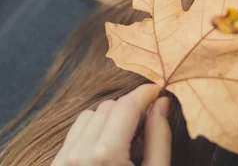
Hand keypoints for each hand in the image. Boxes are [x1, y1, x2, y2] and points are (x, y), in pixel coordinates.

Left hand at [51, 84, 170, 165]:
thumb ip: (159, 139)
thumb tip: (161, 102)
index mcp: (107, 156)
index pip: (128, 106)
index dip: (146, 93)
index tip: (159, 89)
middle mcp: (80, 155)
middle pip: (110, 107)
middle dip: (130, 110)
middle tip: (145, 129)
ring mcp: (64, 161)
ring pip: (89, 116)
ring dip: (109, 120)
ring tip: (125, 144)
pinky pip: (74, 134)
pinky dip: (92, 132)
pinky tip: (105, 152)